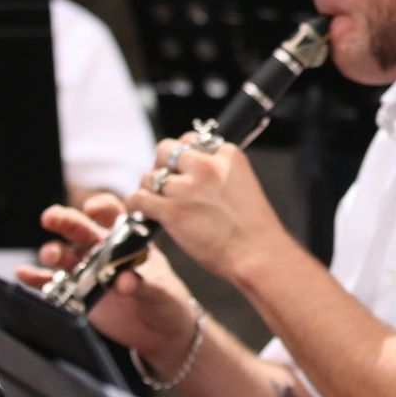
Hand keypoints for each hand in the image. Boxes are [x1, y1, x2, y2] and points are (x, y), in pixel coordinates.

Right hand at [15, 194, 200, 369]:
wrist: (163, 332)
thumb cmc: (168, 301)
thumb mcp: (161, 290)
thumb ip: (142, 284)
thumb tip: (124, 281)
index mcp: (128, 240)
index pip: (113, 215)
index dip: (101, 208)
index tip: (94, 209)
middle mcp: (104, 250)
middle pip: (81, 229)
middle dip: (66, 221)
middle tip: (51, 217)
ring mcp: (88, 271)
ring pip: (65, 255)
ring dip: (53, 251)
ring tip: (51, 253)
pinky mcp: (78, 294)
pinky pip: (53, 284)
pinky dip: (37, 279)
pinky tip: (23, 273)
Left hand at [126, 136, 284, 280]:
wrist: (259, 255)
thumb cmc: (255, 230)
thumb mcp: (243, 186)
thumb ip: (219, 174)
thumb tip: (191, 175)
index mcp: (228, 156)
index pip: (192, 141)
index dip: (183, 156)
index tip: (182, 170)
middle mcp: (206, 166)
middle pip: (166, 150)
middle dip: (161, 165)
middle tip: (164, 183)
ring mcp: (187, 188)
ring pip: (150, 176)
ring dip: (149, 188)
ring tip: (154, 201)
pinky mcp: (172, 211)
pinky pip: (139, 197)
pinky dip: (136, 204)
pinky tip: (140, 211)